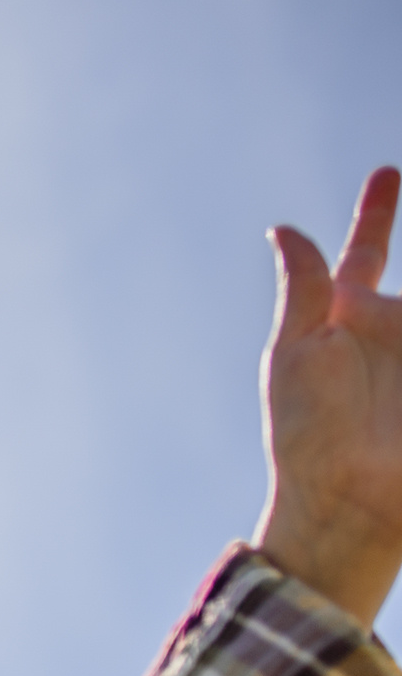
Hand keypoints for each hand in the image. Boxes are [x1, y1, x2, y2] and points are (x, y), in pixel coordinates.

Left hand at [256, 165, 401, 626]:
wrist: (348, 501)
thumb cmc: (308, 434)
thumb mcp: (297, 353)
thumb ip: (304, 289)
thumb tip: (285, 230)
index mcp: (350, 320)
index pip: (367, 253)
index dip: (377, 216)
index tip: (387, 174)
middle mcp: (396, 333)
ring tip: (400, 308)